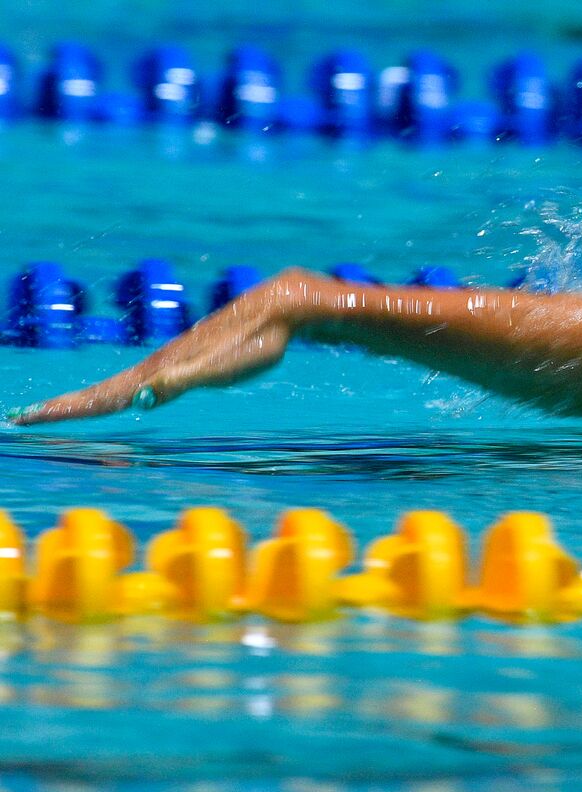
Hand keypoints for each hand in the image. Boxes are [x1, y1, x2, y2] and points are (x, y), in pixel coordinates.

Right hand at [9, 269, 310, 425]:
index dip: (65, 410)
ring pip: (120, 384)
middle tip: (22, 418)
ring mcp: (173, 361)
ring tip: (57, 410)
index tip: (25, 418)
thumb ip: (180, 381)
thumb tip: (140, 397)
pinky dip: (120, 391)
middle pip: (104, 391)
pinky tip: (124, 397)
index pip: (104, 396)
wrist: (281, 308)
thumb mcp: (222, 368)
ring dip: (87, 400)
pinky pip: (142, 380)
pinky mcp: (189, 359)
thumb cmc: (257, 341)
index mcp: (161, 370)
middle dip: (64, 407)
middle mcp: (160, 364)